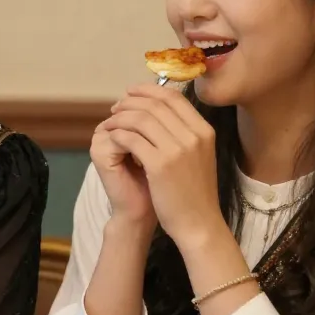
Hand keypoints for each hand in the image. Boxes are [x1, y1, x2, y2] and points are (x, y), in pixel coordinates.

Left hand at [98, 84, 225, 249]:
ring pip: (140, 118)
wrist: (199, 223)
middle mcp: (193, 136)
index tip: (131, 93)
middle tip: (116, 108)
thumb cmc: (195, 193)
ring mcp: (178, 149)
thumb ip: (185, 134)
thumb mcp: (199, 157)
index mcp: (204, 131)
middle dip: (130, 102)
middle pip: (155, 104)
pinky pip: (131, 139)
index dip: (149, 90)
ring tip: (111, 124)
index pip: (174, 97)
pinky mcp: (160, 165)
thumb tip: (160, 112)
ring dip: (121, 118)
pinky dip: (119, 135)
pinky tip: (113, 140)